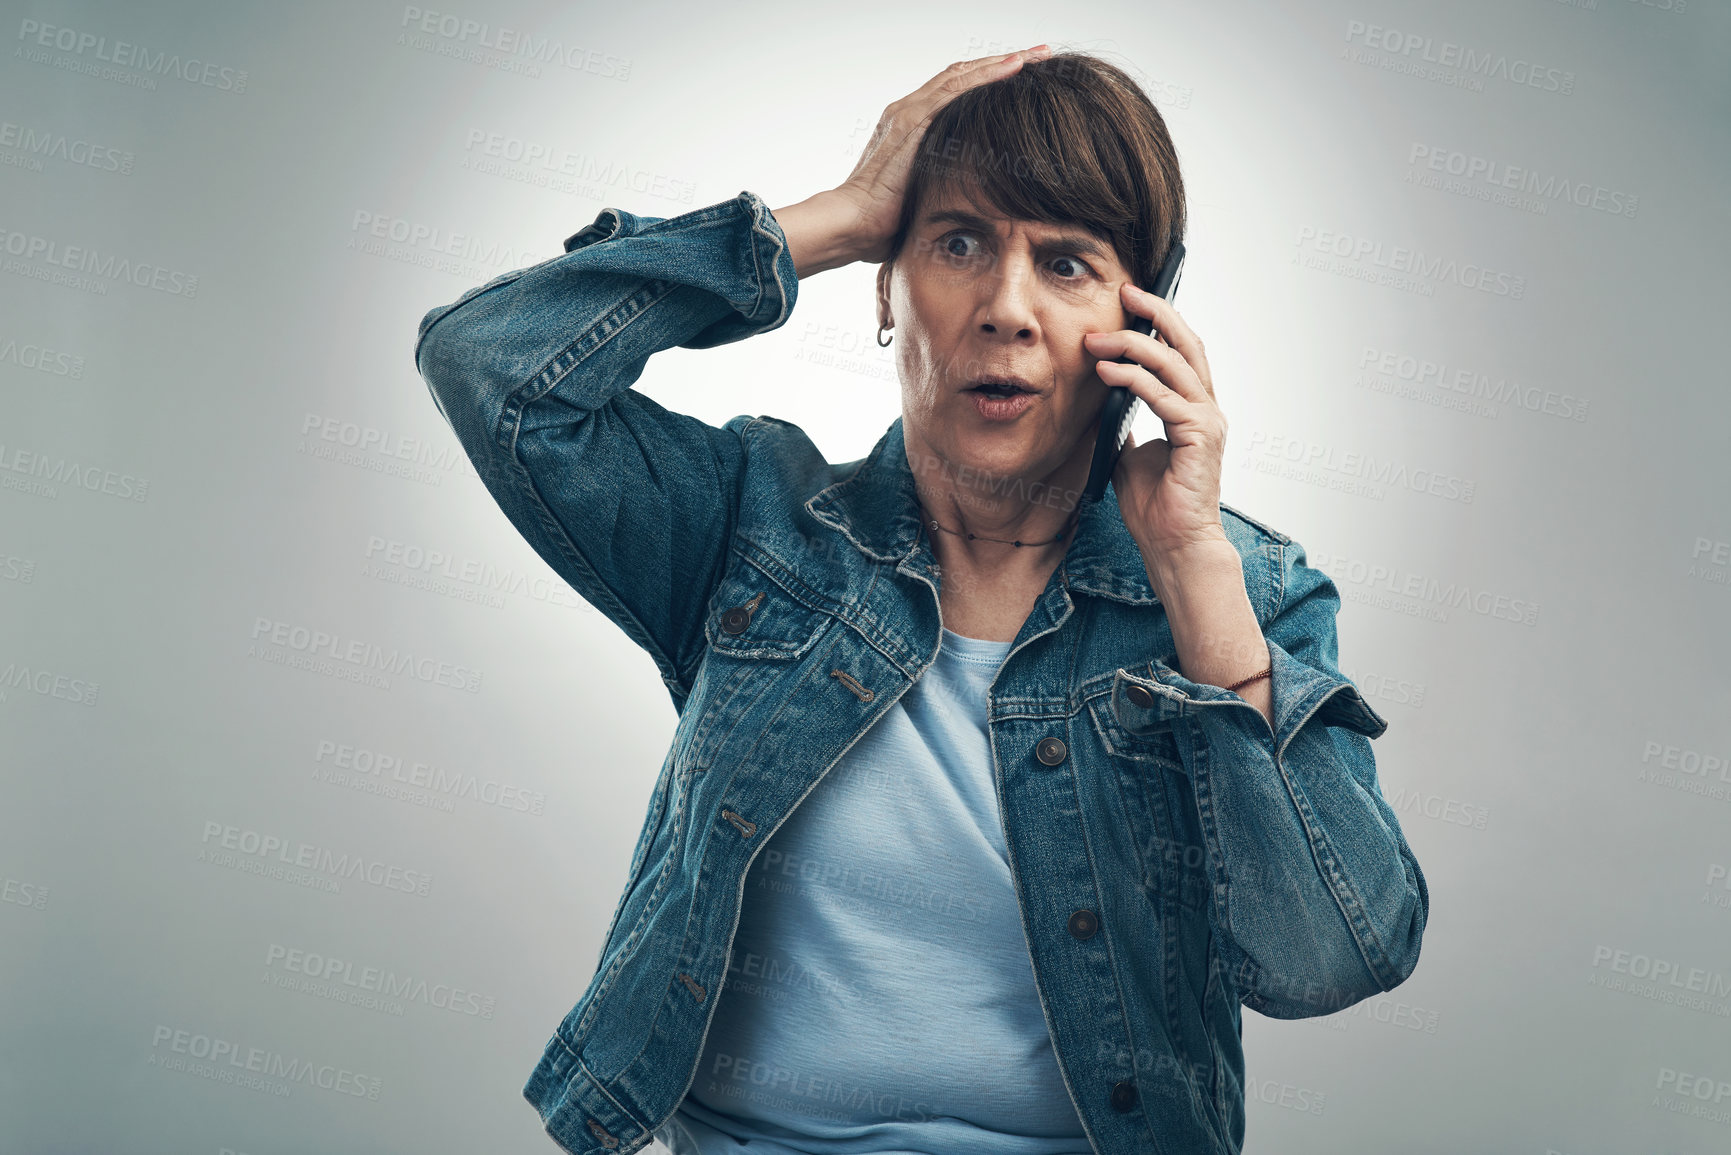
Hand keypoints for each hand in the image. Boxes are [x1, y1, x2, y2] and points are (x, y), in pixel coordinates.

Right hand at [832, 44, 1051, 263]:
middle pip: (962, 75)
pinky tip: (1016, 68)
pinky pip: (958, 89)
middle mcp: (908, 110)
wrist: (851, 224)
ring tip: (1037, 55)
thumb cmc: (880, 225)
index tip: (1021, 77)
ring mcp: (910, 112)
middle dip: (1002, 63)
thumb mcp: (918, 198)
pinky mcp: (914, 121)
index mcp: (908, 126)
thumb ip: (938, 187)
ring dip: (1003, 62)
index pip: (954, 93)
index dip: (987, 81)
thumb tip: (960, 205)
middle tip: (1039, 55)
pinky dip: (988, 76)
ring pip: (964, 74)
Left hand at [1082, 283, 1231, 572]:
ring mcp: (1206, 421)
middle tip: (1126, 292)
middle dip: (1156, 313)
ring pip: (1173, 363)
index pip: (1181, 352)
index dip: (1158, 323)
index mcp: (1194, 409)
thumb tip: (1099, 399)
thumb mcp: (1128, 454)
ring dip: (1133, 345)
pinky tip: (1106, 372)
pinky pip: (1162, 396)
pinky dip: (1133, 379)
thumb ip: (1121, 424)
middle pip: (1186, 344)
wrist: (1173, 545)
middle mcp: (1206, 409)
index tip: (1129, 301)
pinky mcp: (1199, 437)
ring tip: (1098, 338)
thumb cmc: (1156, 506)